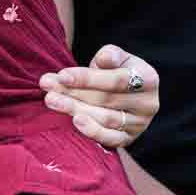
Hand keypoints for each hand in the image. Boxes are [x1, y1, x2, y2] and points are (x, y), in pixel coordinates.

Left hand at [38, 44, 158, 148]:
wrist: (127, 94)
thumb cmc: (117, 71)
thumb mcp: (117, 58)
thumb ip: (110, 55)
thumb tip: (105, 58)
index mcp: (148, 79)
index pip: (115, 80)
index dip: (88, 78)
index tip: (62, 75)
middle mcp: (148, 104)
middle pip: (106, 100)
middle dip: (73, 92)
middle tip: (47, 87)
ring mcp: (139, 124)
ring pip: (105, 118)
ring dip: (75, 109)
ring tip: (51, 100)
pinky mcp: (129, 139)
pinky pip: (110, 139)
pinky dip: (92, 131)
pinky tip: (74, 121)